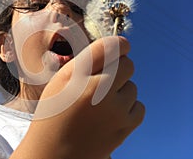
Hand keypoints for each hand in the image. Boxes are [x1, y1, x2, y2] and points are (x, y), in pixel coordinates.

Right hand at [11, 36, 144, 158]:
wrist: (55, 153)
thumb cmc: (55, 113)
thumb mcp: (60, 81)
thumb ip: (86, 62)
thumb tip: (116, 48)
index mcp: (77, 74)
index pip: (110, 46)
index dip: (119, 44)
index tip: (120, 47)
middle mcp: (98, 88)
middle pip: (127, 64)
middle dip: (119, 68)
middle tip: (104, 80)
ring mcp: (114, 109)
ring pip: (132, 86)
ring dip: (122, 91)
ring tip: (102, 103)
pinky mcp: (125, 126)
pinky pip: (138, 105)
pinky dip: (128, 107)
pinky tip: (110, 114)